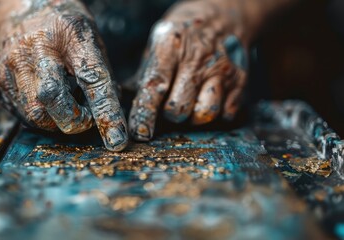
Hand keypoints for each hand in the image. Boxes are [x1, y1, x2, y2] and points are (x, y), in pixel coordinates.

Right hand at [0, 0, 127, 150]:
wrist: (21, 8)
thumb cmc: (64, 27)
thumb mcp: (91, 40)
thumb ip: (102, 75)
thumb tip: (111, 116)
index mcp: (70, 36)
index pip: (93, 80)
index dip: (107, 113)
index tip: (117, 140)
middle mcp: (36, 49)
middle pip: (53, 102)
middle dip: (74, 120)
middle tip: (84, 116)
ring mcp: (12, 65)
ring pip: (36, 116)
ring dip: (57, 120)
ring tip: (64, 101)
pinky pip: (23, 114)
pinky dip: (41, 116)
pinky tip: (46, 98)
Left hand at [129, 0, 249, 140]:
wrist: (226, 15)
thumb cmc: (185, 34)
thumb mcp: (159, 42)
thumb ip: (145, 73)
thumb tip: (127, 103)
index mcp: (170, 46)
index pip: (154, 86)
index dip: (145, 113)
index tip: (140, 133)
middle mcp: (197, 59)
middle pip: (178, 108)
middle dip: (170, 114)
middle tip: (171, 103)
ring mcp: (221, 70)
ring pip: (204, 114)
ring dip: (194, 116)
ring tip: (192, 102)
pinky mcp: (239, 81)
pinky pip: (226, 113)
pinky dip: (216, 113)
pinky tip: (210, 98)